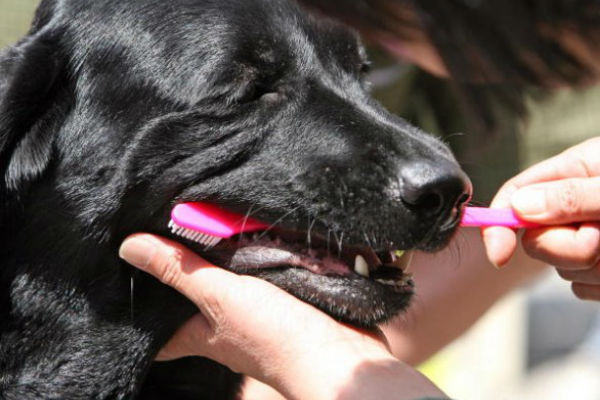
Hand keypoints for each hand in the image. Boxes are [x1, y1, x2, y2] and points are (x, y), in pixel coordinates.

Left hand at [119, 234, 446, 399]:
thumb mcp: (220, 297)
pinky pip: (257, 269)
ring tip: (192, 214)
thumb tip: (128, 248)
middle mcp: (223, 322)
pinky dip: (249, 251)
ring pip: (224, 278)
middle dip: (178, 268)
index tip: (122, 280)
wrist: (340, 349)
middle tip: (158, 228)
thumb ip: (181, 271)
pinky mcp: (280, 295)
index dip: (137, 311)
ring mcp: (253, 309)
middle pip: (190, 296)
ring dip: (215, 253)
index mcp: (200, 331)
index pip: (157, 331)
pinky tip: (245, 226)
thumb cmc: (274, 335)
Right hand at [483, 137, 599, 299]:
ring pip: (564, 268)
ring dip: (596, 268)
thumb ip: (571, 196)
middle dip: (567, 248)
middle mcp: (575, 205)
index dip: (499, 224)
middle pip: (537, 240)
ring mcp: (589, 238)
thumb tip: (519, 207)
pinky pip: (585, 288)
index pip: (516, 194)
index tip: (499, 255)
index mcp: (574, 172)